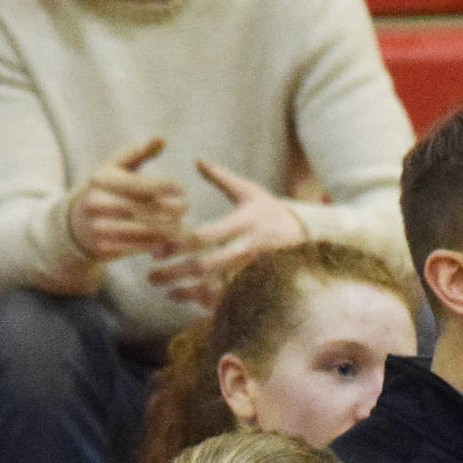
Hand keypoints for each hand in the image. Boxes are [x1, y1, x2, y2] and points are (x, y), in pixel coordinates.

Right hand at [67, 137, 187, 261]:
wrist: (77, 224)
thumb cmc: (104, 189)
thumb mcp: (115, 167)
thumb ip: (139, 153)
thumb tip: (162, 138)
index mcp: (102, 181)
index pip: (139, 184)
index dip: (164, 186)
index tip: (182, 188)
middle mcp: (98, 204)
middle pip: (145, 209)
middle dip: (170, 208)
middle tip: (185, 207)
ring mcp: (100, 227)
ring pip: (144, 231)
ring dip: (168, 228)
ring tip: (182, 223)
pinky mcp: (106, 247)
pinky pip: (138, 248)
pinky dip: (158, 244)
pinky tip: (171, 239)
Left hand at [147, 159, 304, 307]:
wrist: (311, 237)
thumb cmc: (274, 213)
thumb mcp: (251, 193)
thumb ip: (222, 178)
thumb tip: (197, 160)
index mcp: (245, 223)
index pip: (204, 236)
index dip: (177, 244)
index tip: (155, 249)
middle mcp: (251, 249)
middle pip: (207, 265)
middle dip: (176, 272)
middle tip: (151, 277)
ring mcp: (258, 271)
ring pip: (219, 287)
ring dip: (191, 292)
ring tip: (168, 293)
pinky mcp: (264, 286)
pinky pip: (235, 299)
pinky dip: (213, 303)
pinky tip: (194, 302)